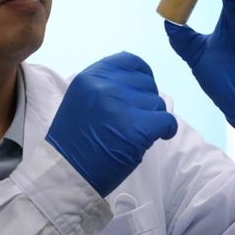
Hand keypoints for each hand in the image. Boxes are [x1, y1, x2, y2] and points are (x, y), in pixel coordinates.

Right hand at [46, 52, 177, 196]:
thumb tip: (137, 82)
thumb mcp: (82, 99)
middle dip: (146, 101)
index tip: (140, 91)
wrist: (66, 173)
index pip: (130, 61)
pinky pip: (167, 121)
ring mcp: (122, 106)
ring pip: (158, 102)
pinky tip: (156, 138)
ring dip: (153, 117)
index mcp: (91, 76)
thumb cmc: (74, 140)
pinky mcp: (138, 128)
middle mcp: (106, 85)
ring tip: (136, 133)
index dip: (141, 76)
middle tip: (135, 120)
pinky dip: (166, 130)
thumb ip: (105, 85)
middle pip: (146, 83)